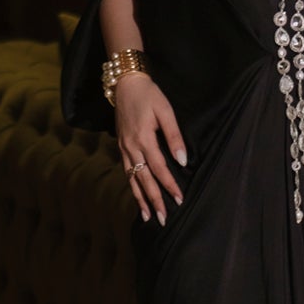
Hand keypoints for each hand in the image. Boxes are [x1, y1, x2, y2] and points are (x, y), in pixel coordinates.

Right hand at [114, 72, 186, 224]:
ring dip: (141, 198)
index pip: (159, 168)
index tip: (179, 199)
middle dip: (154, 200)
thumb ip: (174, 136)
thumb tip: (182, 160)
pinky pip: (126, 172)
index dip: (170, 185)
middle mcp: (131, 147)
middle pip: (144, 179)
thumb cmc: (148, 95)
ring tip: (148, 216)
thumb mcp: (165, 111)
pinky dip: (132, 187)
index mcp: (143, 139)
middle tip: (163, 218)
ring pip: (132, 179)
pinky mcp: (121, 147)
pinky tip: (138, 197)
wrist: (124, 84)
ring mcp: (124, 148)